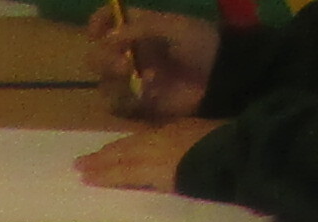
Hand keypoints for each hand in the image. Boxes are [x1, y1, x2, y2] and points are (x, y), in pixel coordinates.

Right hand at [79, 119, 220, 184]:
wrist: (242, 151)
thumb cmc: (214, 176)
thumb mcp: (183, 183)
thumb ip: (161, 180)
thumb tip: (138, 178)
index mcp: (156, 163)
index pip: (125, 168)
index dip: (104, 172)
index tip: (83, 176)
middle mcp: (160, 145)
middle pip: (126, 151)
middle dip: (103, 157)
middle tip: (80, 162)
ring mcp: (175, 134)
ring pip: (139, 140)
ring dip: (118, 146)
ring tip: (103, 152)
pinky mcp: (189, 127)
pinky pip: (156, 132)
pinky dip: (141, 137)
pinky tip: (140, 139)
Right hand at [85, 8, 213, 119]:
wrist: (221, 76)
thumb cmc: (201, 44)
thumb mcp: (173, 27)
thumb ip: (139, 29)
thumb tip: (105, 39)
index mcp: (139, 28)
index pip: (107, 20)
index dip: (97, 23)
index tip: (95, 32)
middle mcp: (130, 52)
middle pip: (97, 56)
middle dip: (104, 60)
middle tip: (124, 65)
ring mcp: (132, 78)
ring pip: (103, 83)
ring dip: (117, 82)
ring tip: (147, 81)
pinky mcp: (138, 102)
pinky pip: (117, 105)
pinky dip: (128, 101)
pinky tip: (150, 95)